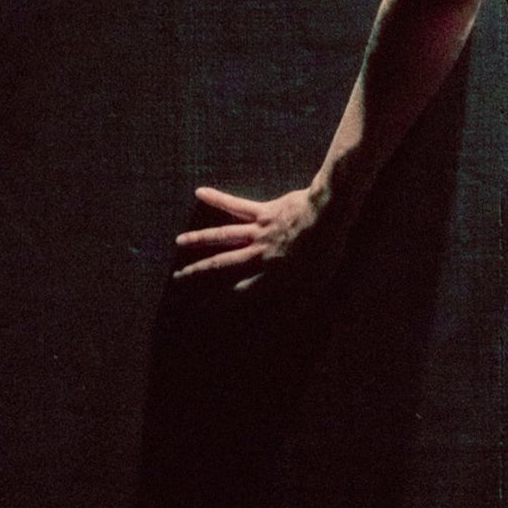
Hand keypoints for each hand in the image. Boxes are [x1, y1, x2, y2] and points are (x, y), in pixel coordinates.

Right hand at [173, 184, 339, 292]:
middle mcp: (260, 253)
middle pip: (223, 263)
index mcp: (273, 272)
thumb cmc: (329, 248)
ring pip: (223, 235)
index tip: (203, 308)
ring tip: (179, 240)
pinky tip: (200, 192)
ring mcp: (260, 231)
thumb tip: (292, 316)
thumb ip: (303, 298)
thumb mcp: (320, 280)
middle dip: (199, 271)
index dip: (223, 301)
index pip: (242, 291)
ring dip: (199, 238)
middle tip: (178, 276)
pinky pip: (237, 205)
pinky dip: (218, 199)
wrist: (329, 214)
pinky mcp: (264, 212)